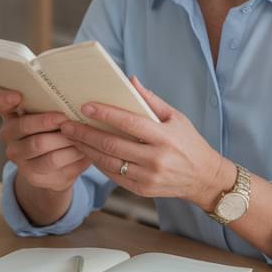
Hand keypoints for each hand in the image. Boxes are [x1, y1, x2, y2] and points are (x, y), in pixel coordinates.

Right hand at [0, 89, 91, 191]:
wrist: (54, 168)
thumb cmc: (55, 130)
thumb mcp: (50, 115)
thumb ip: (52, 104)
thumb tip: (73, 94)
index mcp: (11, 115)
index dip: (6, 99)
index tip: (18, 96)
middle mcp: (9, 136)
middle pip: (25, 127)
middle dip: (48, 121)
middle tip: (66, 118)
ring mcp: (19, 158)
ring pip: (40, 145)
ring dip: (64, 139)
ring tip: (81, 133)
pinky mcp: (33, 176)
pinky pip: (55, 163)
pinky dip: (72, 154)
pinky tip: (83, 149)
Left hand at [59, 76, 229, 207]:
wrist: (204, 178)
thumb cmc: (189, 142)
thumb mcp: (176, 117)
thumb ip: (151, 100)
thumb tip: (130, 80)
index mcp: (164, 137)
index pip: (129, 123)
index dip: (106, 114)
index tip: (85, 107)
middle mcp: (156, 158)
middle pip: (112, 144)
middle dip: (85, 133)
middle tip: (66, 124)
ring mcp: (148, 177)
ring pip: (108, 162)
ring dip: (86, 149)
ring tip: (71, 138)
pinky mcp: (142, 190)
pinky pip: (114, 176)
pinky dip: (98, 163)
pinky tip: (87, 152)